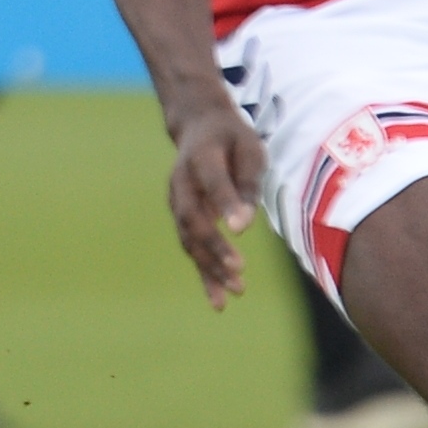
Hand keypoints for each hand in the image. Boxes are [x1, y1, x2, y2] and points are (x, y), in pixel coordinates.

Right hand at [163, 104, 264, 307]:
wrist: (199, 127)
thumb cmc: (232, 139)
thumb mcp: (250, 148)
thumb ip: (246, 183)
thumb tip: (243, 225)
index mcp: (201, 156)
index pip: (211, 182)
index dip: (224, 204)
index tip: (241, 229)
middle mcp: (181, 182)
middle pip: (193, 219)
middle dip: (214, 247)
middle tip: (239, 270)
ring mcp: (177, 202)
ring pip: (189, 240)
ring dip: (210, 267)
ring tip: (237, 291)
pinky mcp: (182, 219)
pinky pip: (192, 250)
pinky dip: (205, 275)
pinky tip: (219, 301)